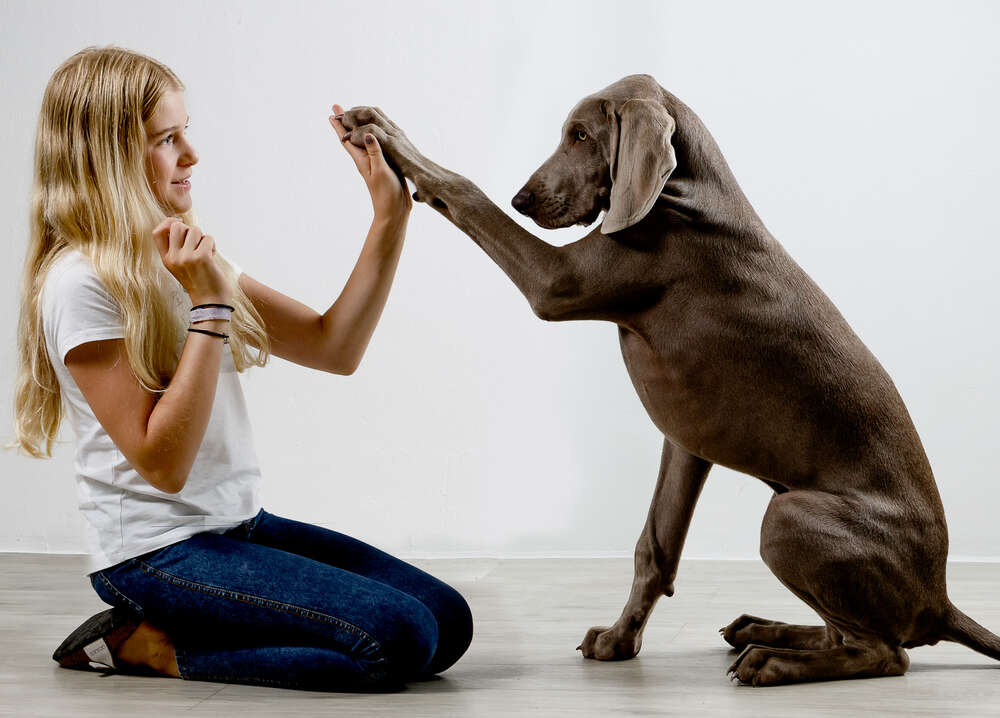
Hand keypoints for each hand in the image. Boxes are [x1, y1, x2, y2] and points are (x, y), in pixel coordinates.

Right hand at [151, 218, 232, 304]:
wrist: (210, 302)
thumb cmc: (199, 282)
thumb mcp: (180, 267)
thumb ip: (177, 249)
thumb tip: (180, 223)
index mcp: (166, 260)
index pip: (156, 232)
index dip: (167, 222)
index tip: (179, 222)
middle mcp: (174, 258)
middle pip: (176, 226)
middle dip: (190, 230)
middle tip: (197, 243)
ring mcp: (187, 257)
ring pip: (195, 229)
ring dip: (204, 238)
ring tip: (206, 252)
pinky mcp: (202, 257)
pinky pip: (208, 238)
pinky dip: (213, 245)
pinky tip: (212, 257)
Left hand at [330, 103, 411, 222]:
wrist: (395, 210)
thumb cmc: (386, 194)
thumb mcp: (380, 171)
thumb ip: (375, 152)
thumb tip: (365, 133)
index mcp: (362, 160)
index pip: (347, 140)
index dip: (339, 126)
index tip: (331, 113)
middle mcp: (366, 159)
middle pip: (353, 137)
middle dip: (346, 122)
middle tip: (337, 107)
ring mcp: (375, 162)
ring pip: (364, 140)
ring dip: (358, 127)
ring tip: (355, 116)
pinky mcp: (385, 165)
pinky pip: (376, 146)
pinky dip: (373, 136)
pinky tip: (375, 134)